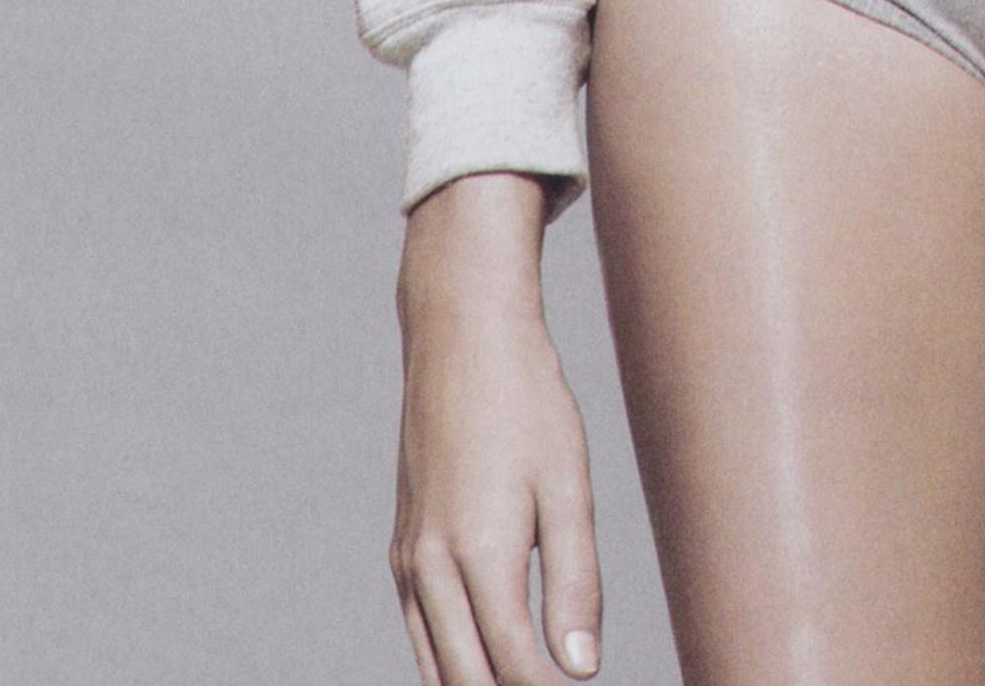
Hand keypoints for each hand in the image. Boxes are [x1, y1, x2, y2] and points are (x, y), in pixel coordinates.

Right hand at [393, 172, 602, 685]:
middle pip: (468, 680)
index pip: (517, 666)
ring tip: (525, 678)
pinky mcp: (402, 545)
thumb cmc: (526, 398)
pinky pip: (420, 630)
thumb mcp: (569, 484)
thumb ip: (576, 583)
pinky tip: (483, 658)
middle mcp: (430, 567)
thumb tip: (582, 670)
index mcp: (478, 554)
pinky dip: (449, 660)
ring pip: (435, 666)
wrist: (460, 333)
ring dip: (477, 684)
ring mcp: (409, 558)